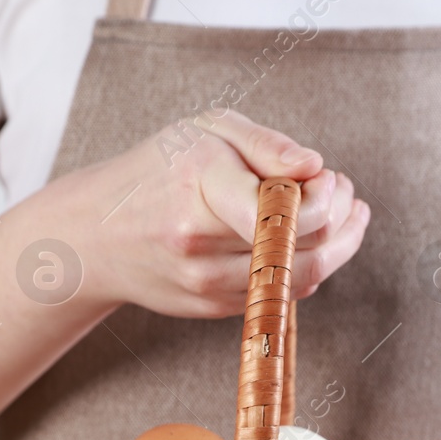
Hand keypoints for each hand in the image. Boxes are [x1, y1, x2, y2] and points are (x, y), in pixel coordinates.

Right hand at [45, 109, 370, 317]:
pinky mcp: (212, 307)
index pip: (287, 208)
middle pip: (303, 245)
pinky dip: (307, 267)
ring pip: (300, 278)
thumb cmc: (158, 170)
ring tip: (344, 215)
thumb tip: (316, 167)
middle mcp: (200, 243)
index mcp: (200, 188)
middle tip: (343, 189)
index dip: (326, 196)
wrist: (96, 234)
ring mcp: (206, 283)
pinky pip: (281, 294)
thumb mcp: (206, 131)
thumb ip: (265, 145)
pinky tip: (309, 239)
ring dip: (336, 246)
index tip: (329, 176)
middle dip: (339, 216)